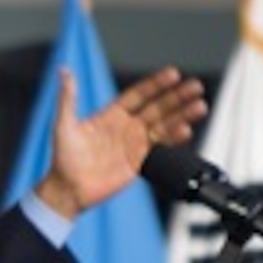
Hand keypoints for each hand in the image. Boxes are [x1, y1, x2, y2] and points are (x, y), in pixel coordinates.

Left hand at [34, 66, 206, 218]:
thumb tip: (64, 71)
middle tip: (195, 86)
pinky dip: (174, 138)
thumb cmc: (62, 159)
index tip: (173, 74)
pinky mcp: (139, 162)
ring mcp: (134, 144)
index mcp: (111, 115)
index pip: (138, 94)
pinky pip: (161, 147)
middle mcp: (126, 127)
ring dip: (182, 116)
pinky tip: (187, 130)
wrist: (68, 190)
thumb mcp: (64, 124)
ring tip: (200, 106)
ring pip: (164, 126)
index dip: (155, 85)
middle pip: (157, 107)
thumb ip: (68, 98)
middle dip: (177, 97)